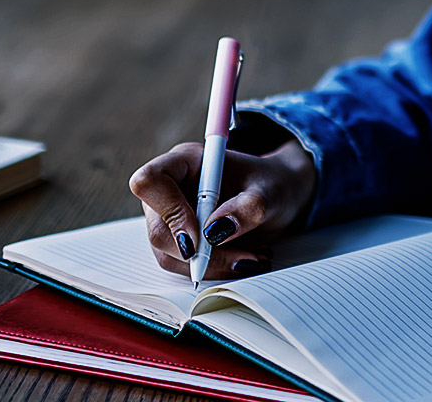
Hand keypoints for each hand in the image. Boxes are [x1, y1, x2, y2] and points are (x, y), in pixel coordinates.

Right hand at [128, 138, 317, 279]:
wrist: (280, 196)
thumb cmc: (272, 184)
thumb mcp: (271, 192)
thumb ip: (248, 208)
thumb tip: (215, 232)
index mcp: (185, 161)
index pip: (151, 182)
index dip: (170, 211)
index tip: (203, 235)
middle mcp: (171, 188)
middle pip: (158, 229)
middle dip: (202, 253)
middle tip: (245, 257)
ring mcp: (171, 216)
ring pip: (168, 255)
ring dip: (213, 265)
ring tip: (254, 257)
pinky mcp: (180, 240)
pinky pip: (184, 265)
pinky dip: (215, 269)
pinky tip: (245, 259)